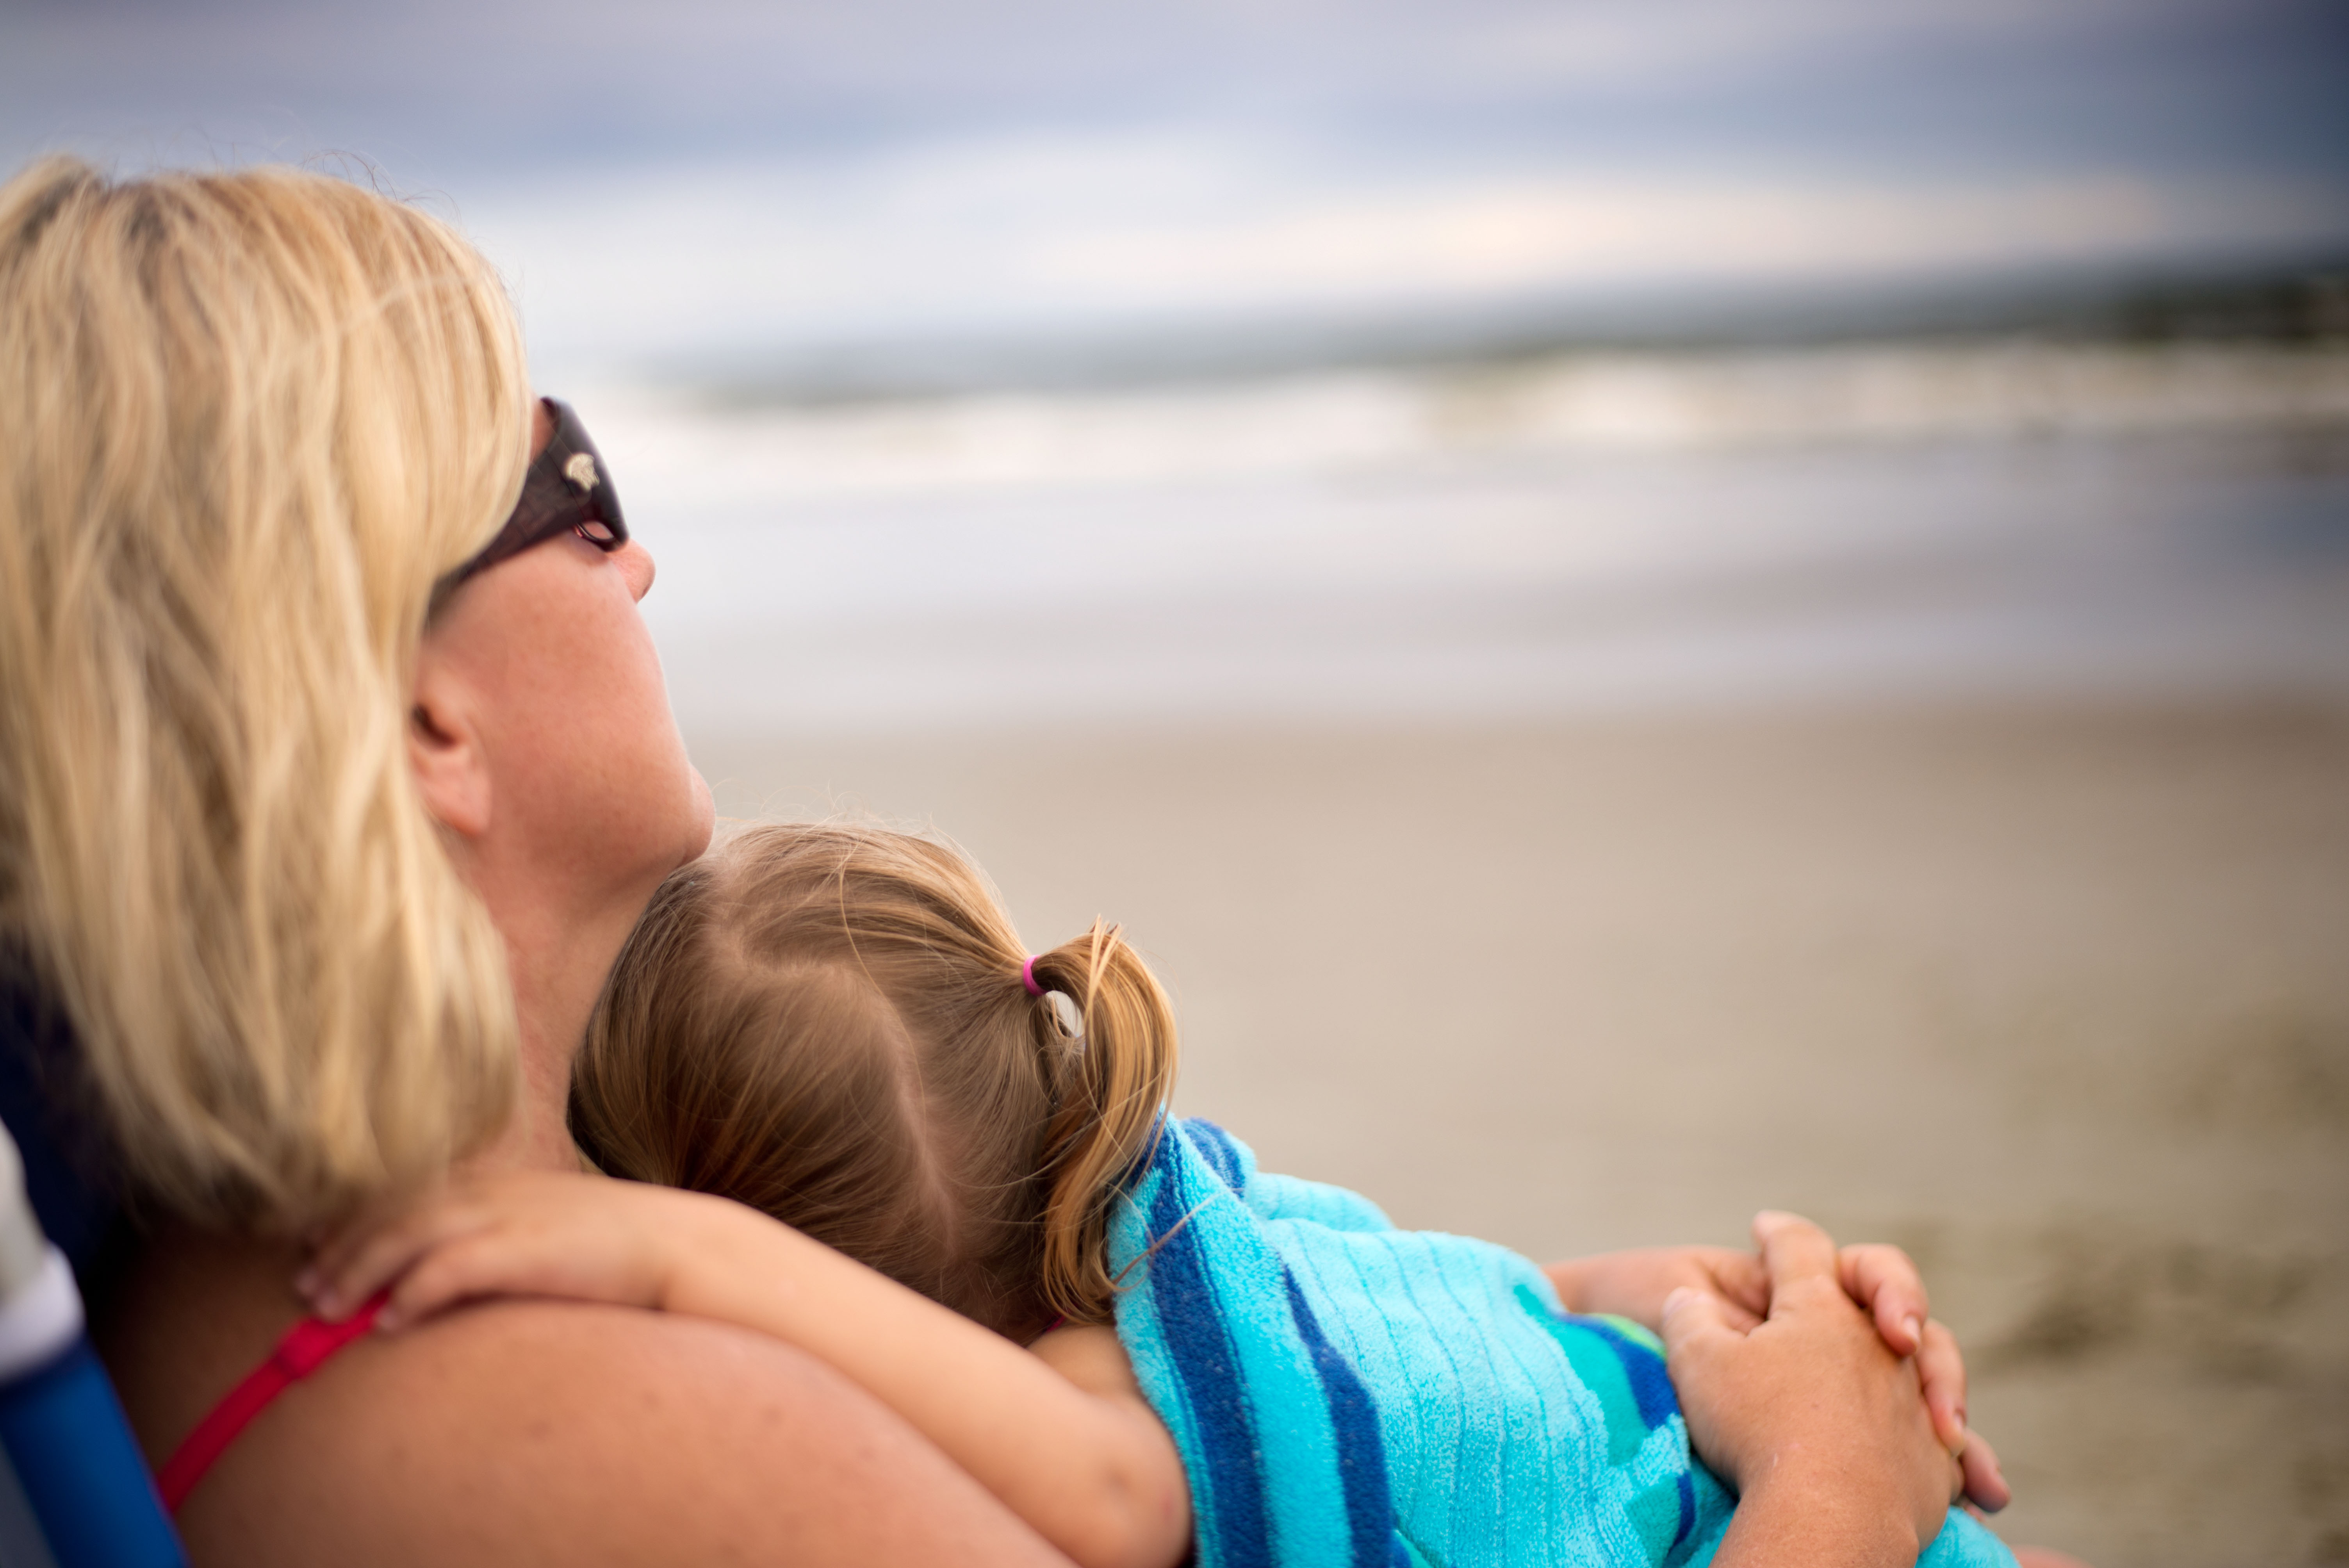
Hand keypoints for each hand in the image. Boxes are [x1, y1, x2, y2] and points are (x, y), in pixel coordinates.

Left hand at [298, 1169, 735, 1329]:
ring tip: (324, 1308)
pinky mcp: (522, 1251)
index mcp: (497, 1181)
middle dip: (340, 1246)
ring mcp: (506, 1217)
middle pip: (393, 1210)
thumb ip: (500, 1237)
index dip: (353, 1214)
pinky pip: (449, 1270)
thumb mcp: (548, 1227)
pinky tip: (388, 1321)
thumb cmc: (615, 1247)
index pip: (406, 1190)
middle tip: (301, 1283)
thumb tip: (452, 1273)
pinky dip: (411, 1293)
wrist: (678, 1246)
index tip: (311, 1240)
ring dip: (358, 1270)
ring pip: (407, 1235)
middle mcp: (492, 1191)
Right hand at [1547, 1238, 2006, 1511]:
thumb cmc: (1758, 1429)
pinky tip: (1957, 1468)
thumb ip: (1689, 1316)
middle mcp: (1877, 1345)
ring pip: (1936, 1365)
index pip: (1797, 1246)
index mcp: (1818, 1308)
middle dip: (1879, 1287)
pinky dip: (1952, 1450)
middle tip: (1863, 1298)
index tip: (1765, 1228)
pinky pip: (1953, 1448)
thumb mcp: (1697, 1360)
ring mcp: (1912, 1402)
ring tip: (1925, 1386)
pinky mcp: (1935, 1464)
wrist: (1825, 1517)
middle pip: (1887, 1290)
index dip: (1777, 1234)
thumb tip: (1687, 1299)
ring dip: (1934, 1372)